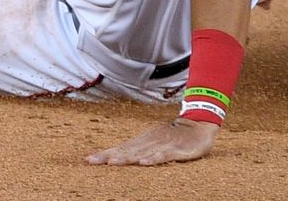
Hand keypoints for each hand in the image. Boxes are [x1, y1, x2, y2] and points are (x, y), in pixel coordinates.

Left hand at [87, 118, 217, 165]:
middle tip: (92, 161)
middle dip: (108, 156)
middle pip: (126, 151)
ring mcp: (162, 144)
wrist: (198, 124)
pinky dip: (153, 159)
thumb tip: (121, 157)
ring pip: (141, 153)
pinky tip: (143, 163)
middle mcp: (149, 142)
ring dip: (126, 158)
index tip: (89, 160)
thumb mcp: (155, 141)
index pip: (120, 148)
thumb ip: (140, 149)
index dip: (105, 154)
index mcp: (142, 140)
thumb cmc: (173, 136)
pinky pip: (163, 155)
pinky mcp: (176, 150)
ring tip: (112, 163)